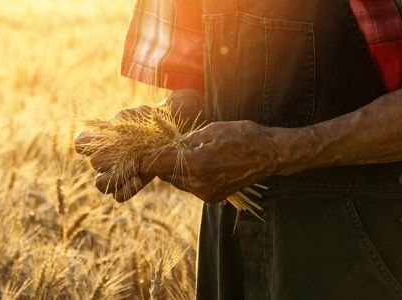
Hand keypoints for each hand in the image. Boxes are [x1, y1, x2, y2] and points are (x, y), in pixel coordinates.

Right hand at [75, 105, 155, 200]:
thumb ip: (124, 119)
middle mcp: (104, 159)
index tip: (100, 139)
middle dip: (110, 159)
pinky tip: (139, 179)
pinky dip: (126, 189)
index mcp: (101, 140)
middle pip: (95, 163)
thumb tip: (115, 127)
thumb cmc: (150, 121)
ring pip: (102, 184)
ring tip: (135, 167)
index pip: (81, 143)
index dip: (84, 144)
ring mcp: (115, 174)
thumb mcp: (139, 114)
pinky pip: (119, 196)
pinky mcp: (129, 185)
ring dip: (116, 178)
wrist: (168, 136)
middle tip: (129, 154)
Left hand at [131, 120, 278, 202]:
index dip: (143, 160)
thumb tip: (164, 145)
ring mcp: (205, 193)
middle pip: (164, 174)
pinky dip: (186, 176)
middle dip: (159, 162)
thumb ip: (183, 140)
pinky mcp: (211, 198)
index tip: (133, 155)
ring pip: (176, 181)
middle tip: (158, 148)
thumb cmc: (241, 136)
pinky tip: (196, 163)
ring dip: (173, 169)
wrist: (268, 155)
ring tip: (181, 153)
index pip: (157, 165)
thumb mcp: (209, 130)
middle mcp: (198, 183)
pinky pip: (189, 186)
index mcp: (196, 164)